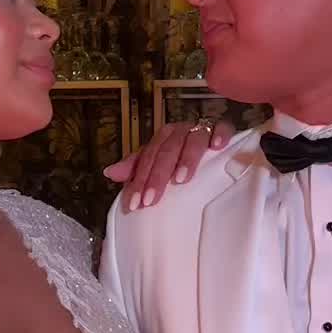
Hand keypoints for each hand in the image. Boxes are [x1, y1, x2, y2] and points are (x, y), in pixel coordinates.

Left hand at [104, 117, 233, 210]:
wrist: (210, 133)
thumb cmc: (181, 152)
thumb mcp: (157, 161)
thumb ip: (135, 167)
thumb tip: (110, 172)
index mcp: (162, 138)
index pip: (147, 159)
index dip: (139, 181)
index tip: (135, 204)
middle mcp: (178, 132)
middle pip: (165, 152)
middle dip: (157, 177)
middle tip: (151, 199)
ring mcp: (200, 129)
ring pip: (191, 141)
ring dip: (186, 159)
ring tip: (181, 179)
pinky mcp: (221, 129)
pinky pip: (221, 128)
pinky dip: (219, 135)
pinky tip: (217, 146)